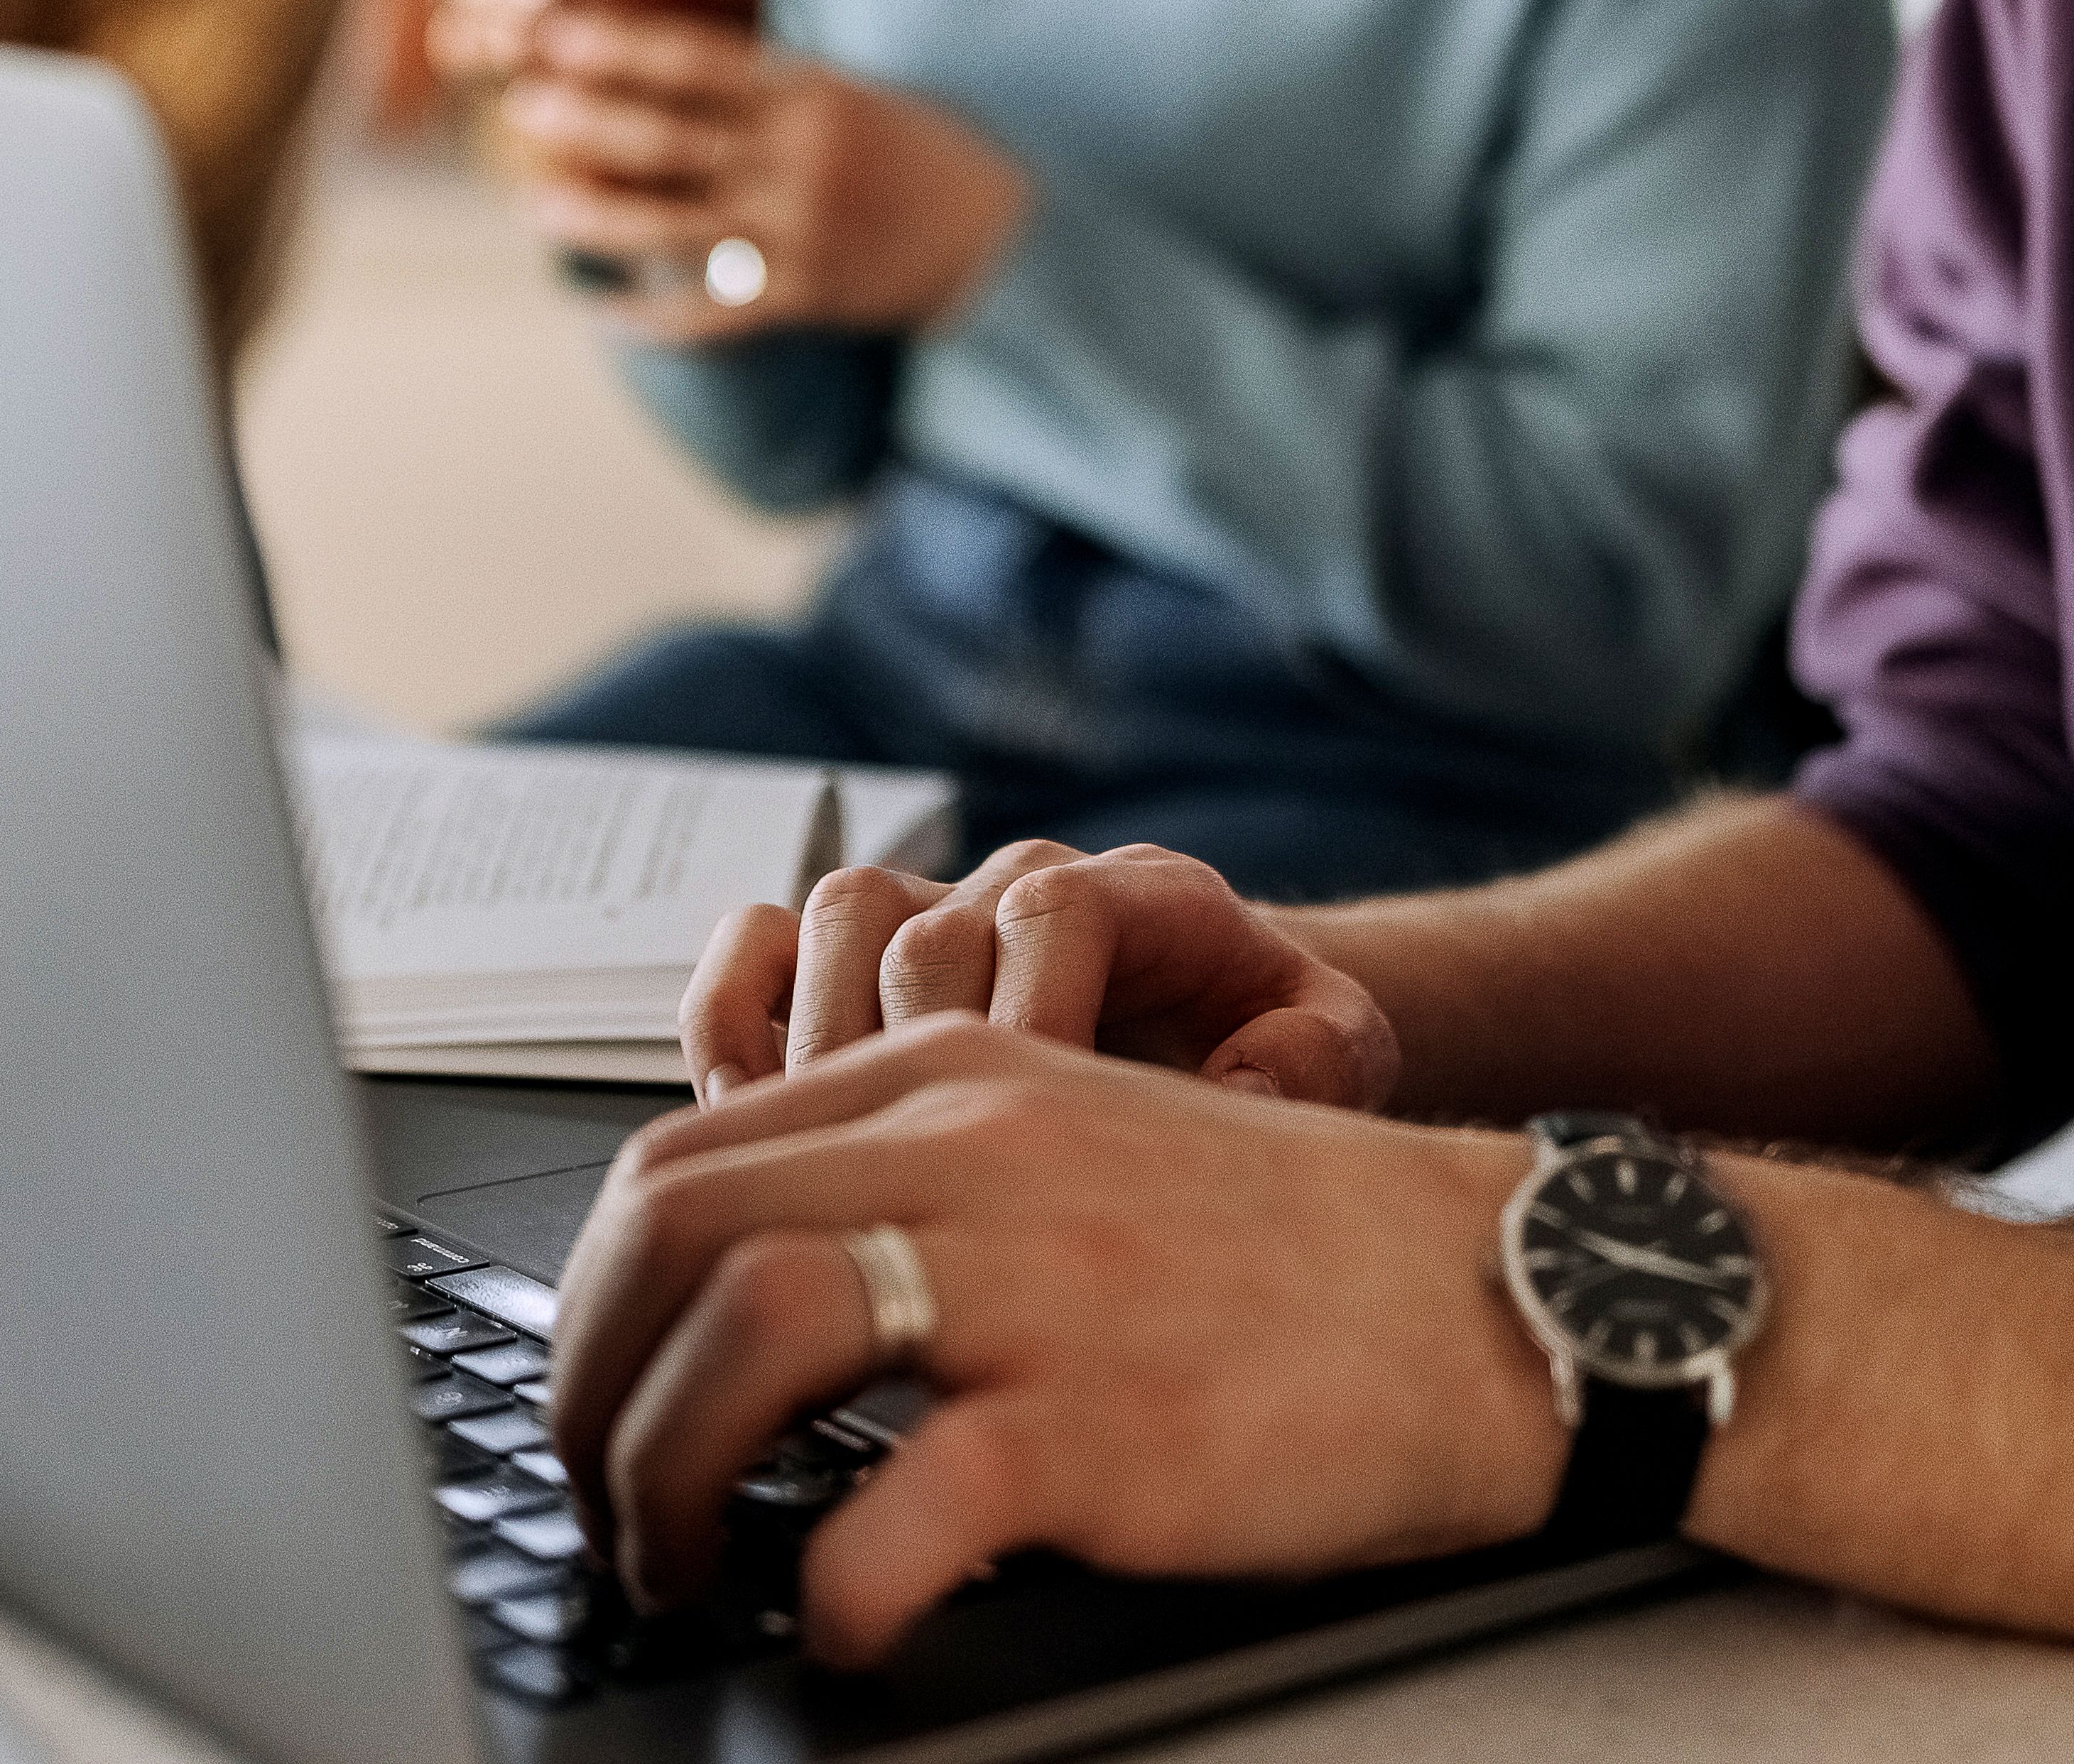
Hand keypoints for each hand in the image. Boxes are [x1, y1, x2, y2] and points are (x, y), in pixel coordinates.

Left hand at [490, 13, 1026, 341]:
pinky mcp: (799, 299)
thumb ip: (757, 72)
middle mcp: (801, 161)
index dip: (623, 48)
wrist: (989, 232)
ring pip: (673, 229)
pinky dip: (648, 317)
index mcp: (811, 93)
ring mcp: (798, 235)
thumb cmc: (897, 143)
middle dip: (588, 125)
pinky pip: (709, 313)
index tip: (557, 32)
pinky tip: (598, 311)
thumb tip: (650, 36)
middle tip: (523, 107)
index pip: (702, 61)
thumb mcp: (841, 86)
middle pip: (673, 141)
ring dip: (596, 219)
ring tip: (535, 205)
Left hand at [546, 1020, 1558, 1658]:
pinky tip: (846, 1621)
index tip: (597, 1394)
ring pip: (746, 1334)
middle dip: (589, 1386)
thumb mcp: (1078, 1147)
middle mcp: (978, 1153)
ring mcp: (1040, 1283)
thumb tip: (743, 1294)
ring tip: (680, 1561)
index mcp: (961, 1078)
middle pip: (673, 1231)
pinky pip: (894, 1510)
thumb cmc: (1289, 1253)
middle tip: (608, 1499)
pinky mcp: (1103, 1424)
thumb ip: (919, 1179)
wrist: (1495, 1294)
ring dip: (663, 1472)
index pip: (680, 1159)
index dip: (594, 1299)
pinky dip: (832, 1589)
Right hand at [684, 838, 1398, 1108]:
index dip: (1034, 1018)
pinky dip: (735, 1019)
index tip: (1036, 1134)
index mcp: (1147, 896)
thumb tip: (1244, 1092)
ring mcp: (929, 910)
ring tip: (841, 1171)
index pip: (1058, 912)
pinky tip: (748, 1111)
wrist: (1221, 1024)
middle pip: (933, 932)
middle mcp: (1021, 884)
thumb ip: (1315, 1062)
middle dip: (920, 1064)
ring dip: (825, 1049)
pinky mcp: (852, 956)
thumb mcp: (1338, 1053)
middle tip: (923, 1189)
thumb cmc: (1265, 1048)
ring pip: (838, 924)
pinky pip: (759, 946)